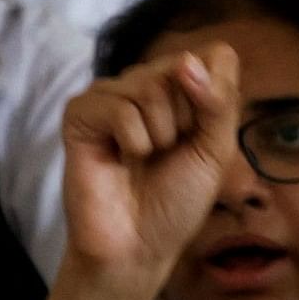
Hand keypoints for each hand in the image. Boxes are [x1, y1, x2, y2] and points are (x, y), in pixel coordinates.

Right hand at [60, 47, 239, 295]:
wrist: (139, 243)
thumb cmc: (179, 197)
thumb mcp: (217, 148)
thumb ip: (218, 102)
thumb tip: (188, 61)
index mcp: (185, 88)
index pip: (215, 56)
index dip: (216, 98)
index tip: (202, 136)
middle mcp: (147, 84)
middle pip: (182, 67)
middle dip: (186, 120)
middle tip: (168, 152)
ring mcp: (111, 96)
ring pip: (149, 85)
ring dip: (159, 133)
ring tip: (144, 157)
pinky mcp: (80, 114)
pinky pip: (118, 107)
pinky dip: (132, 140)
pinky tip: (122, 159)